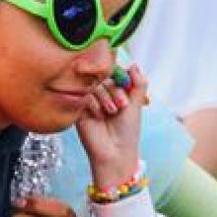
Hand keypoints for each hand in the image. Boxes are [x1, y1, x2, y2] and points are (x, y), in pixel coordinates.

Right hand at [76, 61, 148, 190]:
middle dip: (116, 90)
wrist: (114, 151)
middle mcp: (102, 94)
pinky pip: (83, 95)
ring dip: (106, 97)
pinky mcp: (78, 108)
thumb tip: (134, 64)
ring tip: (112, 112)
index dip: (121, 77)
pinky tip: (99, 116)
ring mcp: (89, 100)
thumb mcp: (136, 105)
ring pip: (94, 85)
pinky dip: (94, 104)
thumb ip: (138, 84)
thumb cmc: (127, 131)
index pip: (115, 73)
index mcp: (117, 91)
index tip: (128, 88)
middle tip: (122, 106)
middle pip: (104, 77)